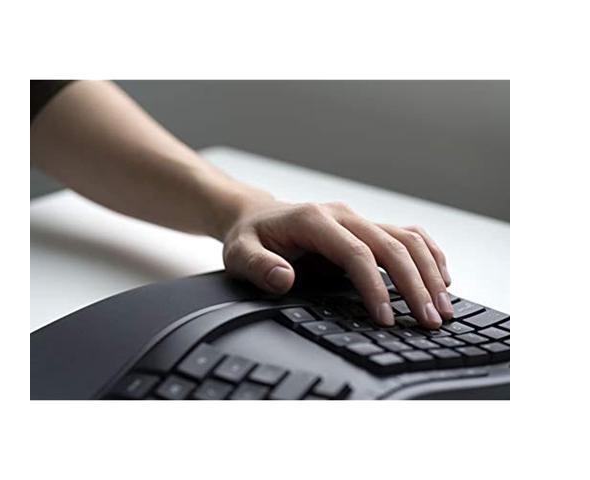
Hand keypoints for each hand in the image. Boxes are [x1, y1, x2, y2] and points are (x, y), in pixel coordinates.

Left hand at [221, 200, 452, 328]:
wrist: (256, 216)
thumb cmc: (249, 237)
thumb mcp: (239, 253)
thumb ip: (258, 266)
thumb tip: (284, 279)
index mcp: (313, 220)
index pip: (356, 253)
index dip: (375, 286)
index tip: (386, 318)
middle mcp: (342, 215)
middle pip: (391, 245)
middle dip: (414, 284)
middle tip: (428, 320)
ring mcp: (357, 219)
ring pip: (406, 238)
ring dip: (429, 271)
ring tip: (442, 307)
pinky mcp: (366, 227)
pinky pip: (406, 234)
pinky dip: (428, 254)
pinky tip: (442, 277)